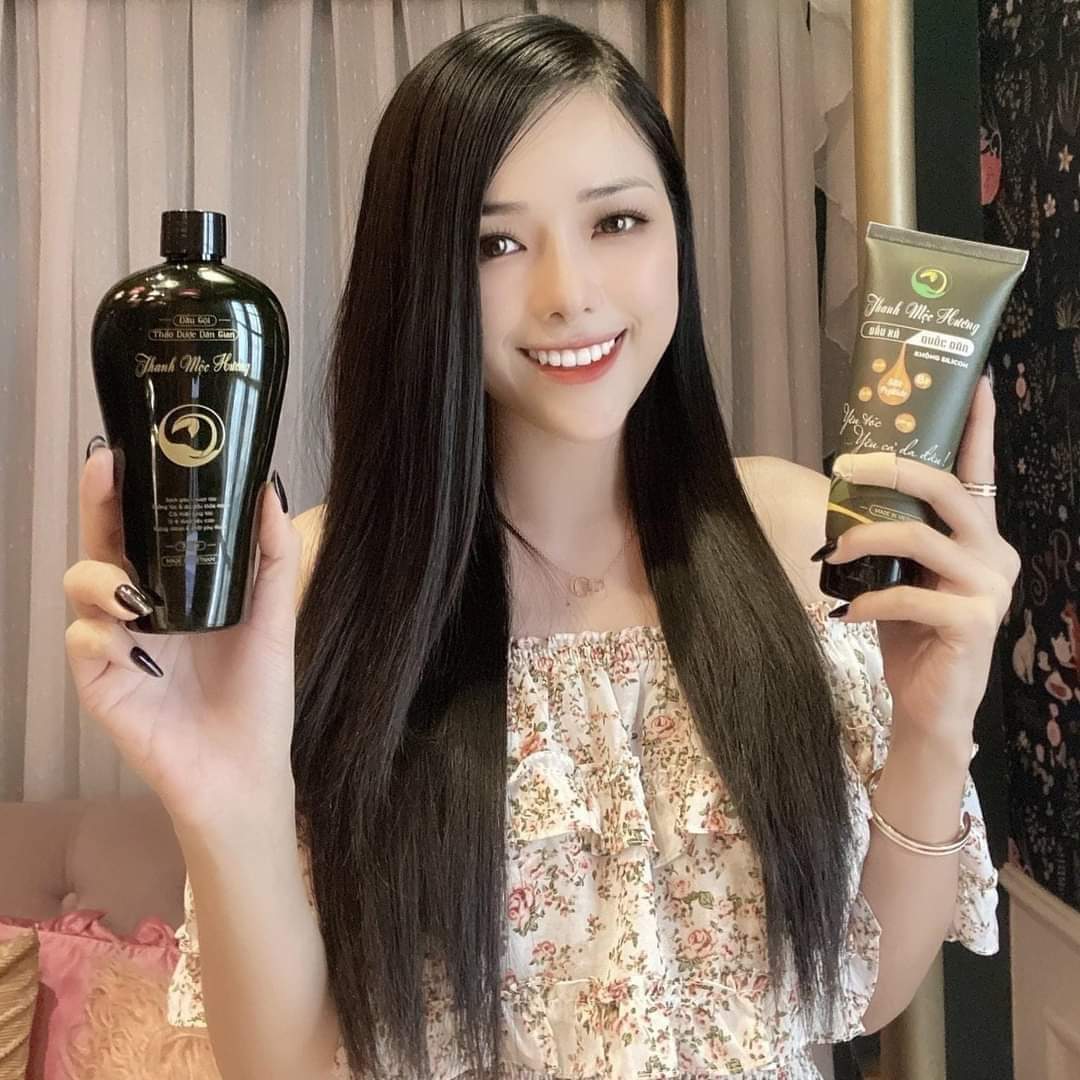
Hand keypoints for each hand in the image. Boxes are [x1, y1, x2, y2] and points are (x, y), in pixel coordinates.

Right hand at [63, 443, 302, 832]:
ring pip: (80, 586)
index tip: (129, 449)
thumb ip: (272, 557)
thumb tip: (270, 487)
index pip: (145, 529)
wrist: (245, 770)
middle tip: (105, 468)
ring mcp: (116, 644)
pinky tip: (129, 643)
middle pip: (103, 544)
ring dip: (98, 577)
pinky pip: (81, 643)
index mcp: (178, 590)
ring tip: (131, 593)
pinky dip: (99, 635)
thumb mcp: (274, 619)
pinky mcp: (100, 684)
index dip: (131, 490)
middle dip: (98, 504)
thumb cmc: (257, 694)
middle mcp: (140, 609)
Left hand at [820, 375, 1020, 744]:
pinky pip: (908, 596)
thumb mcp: (903, 575)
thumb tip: (849, 488)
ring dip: (866, 538)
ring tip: (831, 553)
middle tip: (843, 466)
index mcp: (980, 536)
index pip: (979, 472)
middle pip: (946, 491)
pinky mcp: (973, 623)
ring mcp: (989, 589)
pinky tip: (849, 613)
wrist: (930, 706)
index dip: (978, 426)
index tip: (976, 381)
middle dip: (890, 469)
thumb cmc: (911, 634)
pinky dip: (869, 601)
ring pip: (921, 539)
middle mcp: (995, 554)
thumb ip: (896, 535)